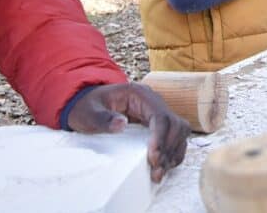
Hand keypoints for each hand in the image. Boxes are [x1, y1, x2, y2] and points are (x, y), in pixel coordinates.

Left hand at [66, 83, 189, 182]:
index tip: (153, 156)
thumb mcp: (89, 112)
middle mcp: (153, 102)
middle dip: (169, 148)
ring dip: (173, 152)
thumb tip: (122, 124)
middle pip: (175, 124)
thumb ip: (103, 118)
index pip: (160, 115)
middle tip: (156, 169)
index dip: (161, 137)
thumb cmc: (88, 107)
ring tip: (159, 171)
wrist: (86, 103)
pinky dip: (173, 152)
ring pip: (179, 131)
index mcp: (139, 95)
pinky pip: (175, 137)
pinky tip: (163, 165)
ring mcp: (157, 112)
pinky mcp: (157, 124)